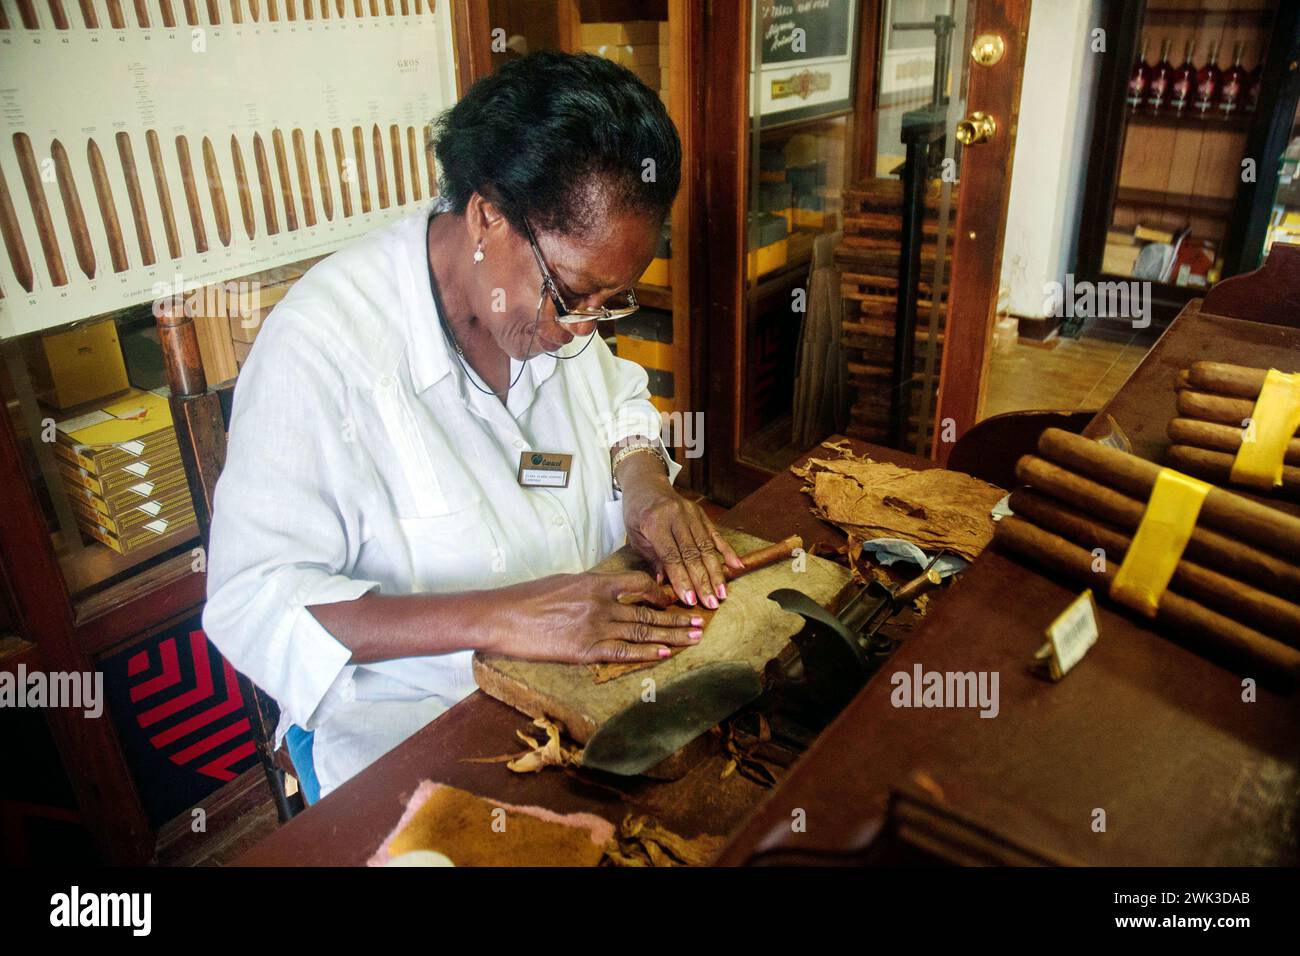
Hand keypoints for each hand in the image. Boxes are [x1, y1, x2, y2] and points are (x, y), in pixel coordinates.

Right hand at [489, 570, 706, 663]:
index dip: (659, 592)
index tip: (671, 600)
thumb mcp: (563, 582)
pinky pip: (622, 651)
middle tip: (699, 621)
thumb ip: (589, 587)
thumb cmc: (527, 598)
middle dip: (676, 617)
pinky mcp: (584, 650)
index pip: (639, 582)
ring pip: (642, 630)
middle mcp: (600, 603)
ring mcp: (594, 627)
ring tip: (693, 637)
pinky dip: (646, 652)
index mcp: (595, 582)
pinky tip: (664, 653)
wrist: (502, 616)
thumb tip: (606, 592)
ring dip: (671, 635)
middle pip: (647, 610)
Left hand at [618, 463, 743, 608]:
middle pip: (692, 554)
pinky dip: (726, 551)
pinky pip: (715, 534)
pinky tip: (736, 566)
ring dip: (716, 572)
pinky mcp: (700, 513)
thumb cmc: (636, 514)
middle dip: (703, 582)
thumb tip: (664, 586)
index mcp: (655, 523)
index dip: (682, 580)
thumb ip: (653, 560)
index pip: (672, 556)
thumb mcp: (636, 537)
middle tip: (711, 603)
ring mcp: (690, 514)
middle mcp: (676, 517)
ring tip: (722, 593)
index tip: (690, 600)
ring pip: (706, 547)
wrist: (645, 484)